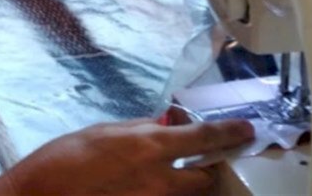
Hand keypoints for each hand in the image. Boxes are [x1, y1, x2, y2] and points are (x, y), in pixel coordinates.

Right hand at [0, 117, 254, 194]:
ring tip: (163, 176)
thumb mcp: (102, 132)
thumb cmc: (64, 161)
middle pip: (204, 178)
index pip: (204, 137)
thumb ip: (138, 129)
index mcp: (149, 146)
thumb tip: (162, 124)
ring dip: (183, 186)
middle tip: (204, 163)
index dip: (230, 132)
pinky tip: (139, 188)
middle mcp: (158, 178)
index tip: (247, 130)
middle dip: (208, 170)